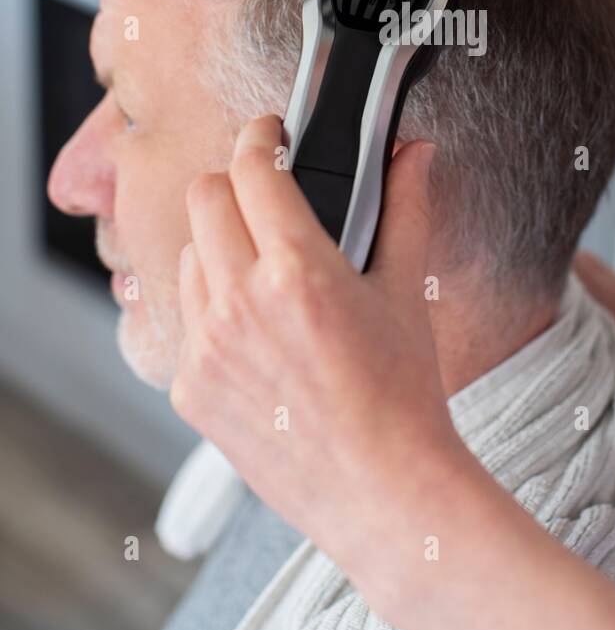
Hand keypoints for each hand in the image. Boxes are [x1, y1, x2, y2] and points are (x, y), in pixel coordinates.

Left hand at [170, 114, 469, 592]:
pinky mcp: (189, 388)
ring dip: (219, 246)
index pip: (252, 166)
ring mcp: (206, 348)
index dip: (262, 137)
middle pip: (203, 196)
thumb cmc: (403, 396)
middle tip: (268, 197)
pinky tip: (255, 331)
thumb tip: (414, 152)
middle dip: (235, 184)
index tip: (272, 136)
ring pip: (189, 256)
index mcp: (296, 269)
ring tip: (262, 269)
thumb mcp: (405, 292)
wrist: (383, 492)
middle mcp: (239, 301)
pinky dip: (213, 310)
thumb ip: (405, 209)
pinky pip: (185, 321)